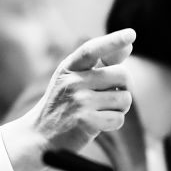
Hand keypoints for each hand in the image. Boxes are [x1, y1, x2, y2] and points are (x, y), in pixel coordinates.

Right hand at [1, 28, 134, 170]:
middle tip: (112, 96)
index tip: (131, 34)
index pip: (92, 49)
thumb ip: (102, 62)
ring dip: (120, 107)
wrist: (39, 136)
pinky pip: (119, 118)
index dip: (113, 40)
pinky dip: (114, 123)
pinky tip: (98, 124)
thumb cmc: (62, 103)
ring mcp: (79, 101)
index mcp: (69, 67)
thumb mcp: (74, 78)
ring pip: (124, 98)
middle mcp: (73, 81)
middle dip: (125, 87)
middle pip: (121, 75)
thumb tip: (128, 45)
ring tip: (101, 110)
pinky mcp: (86, 121)